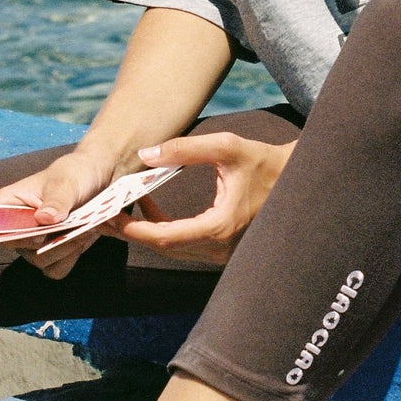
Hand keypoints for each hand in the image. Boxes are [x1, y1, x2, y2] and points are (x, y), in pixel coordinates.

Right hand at [0, 149, 114, 280]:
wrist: (97, 181)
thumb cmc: (74, 174)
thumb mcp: (66, 182)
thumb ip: (56, 200)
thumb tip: (44, 218)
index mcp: (7, 203)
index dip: (12, 235)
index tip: (38, 235)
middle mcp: (15, 227)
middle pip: (21, 248)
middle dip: (49, 242)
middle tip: (74, 228)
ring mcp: (31, 243)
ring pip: (40, 261)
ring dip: (64, 249)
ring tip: (84, 230)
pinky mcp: (50, 253)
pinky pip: (56, 268)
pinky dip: (71, 257)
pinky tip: (84, 237)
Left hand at [113, 132, 296, 266]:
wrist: (295, 180)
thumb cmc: (263, 162)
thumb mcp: (225, 147)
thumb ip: (184, 150)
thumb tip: (146, 155)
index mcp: (219, 227)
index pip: (165, 237)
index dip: (134, 229)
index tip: (111, 217)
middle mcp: (220, 248)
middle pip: (164, 248)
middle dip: (132, 231)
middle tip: (104, 212)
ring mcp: (222, 253)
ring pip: (173, 249)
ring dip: (145, 230)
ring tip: (121, 207)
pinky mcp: (222, 249)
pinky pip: (184, 246)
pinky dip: (162, 230)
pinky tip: (150, 207)